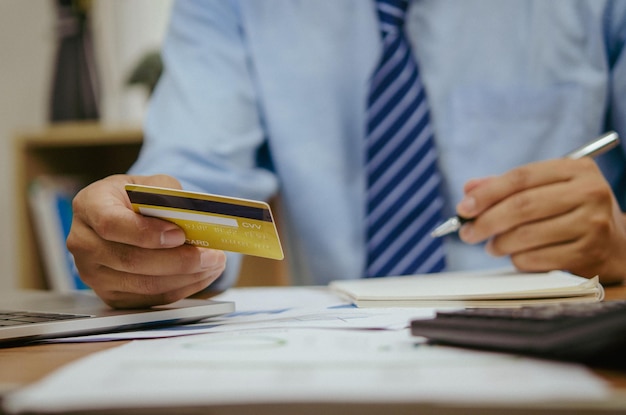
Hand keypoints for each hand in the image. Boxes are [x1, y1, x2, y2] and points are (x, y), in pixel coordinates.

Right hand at [67, 174, 226, 307]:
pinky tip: (201, 275)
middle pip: (131, 260)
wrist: (126, 214)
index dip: (146, 233)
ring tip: (214, 264)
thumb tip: (193, 217)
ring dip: (186, 277)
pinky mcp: (110, 295)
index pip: (111, 224)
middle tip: (211, 255)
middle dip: (179, 260)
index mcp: (89, 205)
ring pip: (143, 284)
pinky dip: (181, 288)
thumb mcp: (152, 184)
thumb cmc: (139, 197)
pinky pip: (149, 299)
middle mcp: (83, 241)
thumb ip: (169, 196)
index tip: (179, 234)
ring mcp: (93, 273)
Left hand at [456, 158, 625, 284]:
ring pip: (526, 235)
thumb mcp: (547, 189)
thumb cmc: (571, 212)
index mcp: (576, 169)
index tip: (463, 208)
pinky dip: (518, 260)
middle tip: (467, 233)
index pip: (521, 177)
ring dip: (499, 244)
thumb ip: (507, 186)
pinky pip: (537, 259)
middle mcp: (589, 193)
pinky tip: (517, 257)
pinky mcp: (589, 254)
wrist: (616, 244)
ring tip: (492, 246)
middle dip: (486, 222)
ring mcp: (593, 224)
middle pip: (522, 206)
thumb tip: (469, 189)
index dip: (487, 193)